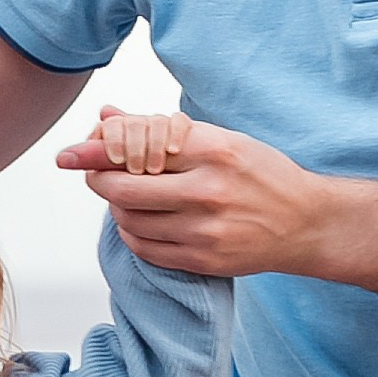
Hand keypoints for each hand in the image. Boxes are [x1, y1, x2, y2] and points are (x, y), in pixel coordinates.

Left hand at [55, 109, 331, 278]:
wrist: (308, 224)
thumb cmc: (263, 175)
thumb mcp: (222, 140)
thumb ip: (162, 131)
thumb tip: (107, 116)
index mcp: (213, 150)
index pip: (137, 148)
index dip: (96, 151)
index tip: (69, 153)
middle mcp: (208, 190)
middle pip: (124, 189)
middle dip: (99, 181)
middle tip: (96, 176)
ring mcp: (206, 230)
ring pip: (131, 222)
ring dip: (116, 210)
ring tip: (126, 199)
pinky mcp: (205, 260)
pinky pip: (147, 250)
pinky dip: (133, 236)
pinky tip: (141, 224)